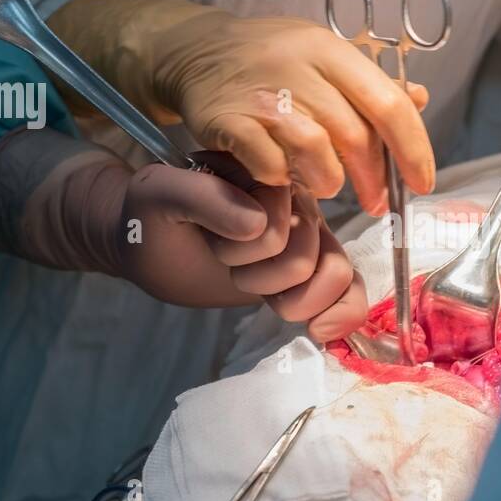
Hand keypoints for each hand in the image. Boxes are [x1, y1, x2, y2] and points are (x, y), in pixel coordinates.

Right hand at [48, 0, 433, 215]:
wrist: (195, 51)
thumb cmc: (271, 61)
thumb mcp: (324, 58)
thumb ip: (369, 84)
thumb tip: (420, 100)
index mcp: (330, 51)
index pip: (388, 103)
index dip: (413, 149)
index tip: (422, 182)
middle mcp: (298, 67)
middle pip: (355, 134)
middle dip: (373, 177)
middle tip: (376, 201)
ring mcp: (261, 94)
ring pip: (316, 152)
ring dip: (328, 180)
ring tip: (325, 186)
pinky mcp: (226, 120)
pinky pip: (269, 164)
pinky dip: (282, 178)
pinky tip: (282, 176)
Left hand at [120, 154, 366, 337]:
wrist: (150, 245)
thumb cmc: (152, 217)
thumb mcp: (158, 195)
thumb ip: (202, 197)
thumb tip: (259, 224)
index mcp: (268, 170)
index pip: (280, 224)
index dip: (244, 250)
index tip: (210, 241)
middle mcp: (297, 196)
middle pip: (308, 255)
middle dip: (262, 276)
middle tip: (227, 263)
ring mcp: (310, 233)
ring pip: (334, 275)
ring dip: (288, 298)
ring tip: (252, 285)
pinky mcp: (314, 265)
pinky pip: (351, 290)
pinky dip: (342, 315)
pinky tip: (318, 331)